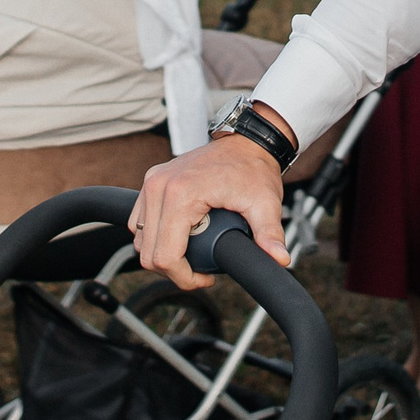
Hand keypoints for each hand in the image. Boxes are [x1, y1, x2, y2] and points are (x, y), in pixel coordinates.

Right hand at [130, 118, 292, 290]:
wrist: (245, 142)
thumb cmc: (253, 169)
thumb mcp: (265, 203)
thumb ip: (270, 233)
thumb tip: (280, 258)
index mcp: (180, 194)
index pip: (165, 256)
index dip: (184, 278)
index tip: (206, 278)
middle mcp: (158, 186)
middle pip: (147, 252)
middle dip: (173, 271)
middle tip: (200, 270)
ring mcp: (151, 182)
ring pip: (140, 239)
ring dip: (162, 253)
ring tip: (192, 254)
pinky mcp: (151, 181)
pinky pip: (139, 221)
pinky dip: (155, 236)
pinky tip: (181, 237)